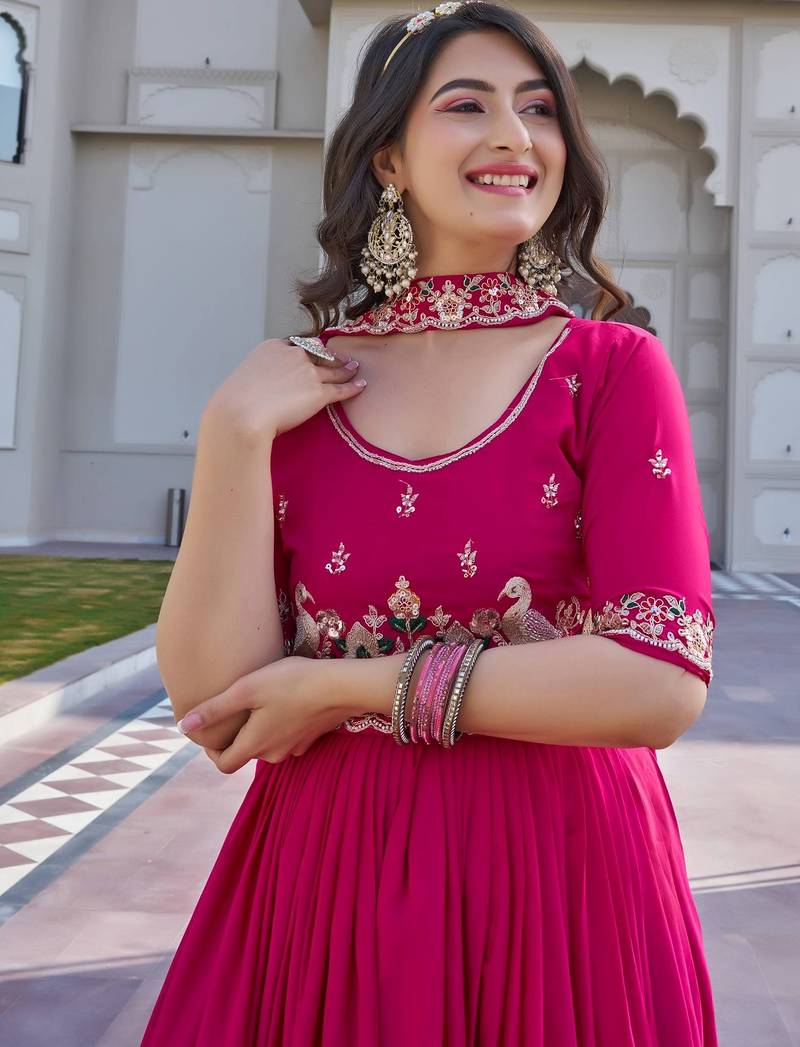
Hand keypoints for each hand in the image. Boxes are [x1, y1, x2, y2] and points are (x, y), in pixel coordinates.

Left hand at [177, 656, 349, 772]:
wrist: (341, 686)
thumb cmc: (292, 683)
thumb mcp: (247, 689)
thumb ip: (215, 709)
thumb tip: (184, 726)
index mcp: (255, 745)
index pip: (224, 764)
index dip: (211, 751)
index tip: (209, 729)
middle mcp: (274, 754)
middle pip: (246, 752)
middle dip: (236, 734)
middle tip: (233, 706)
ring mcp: (295, 747)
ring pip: (267, 743)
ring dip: (259, 727)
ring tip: (258, 699)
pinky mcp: (311, 737)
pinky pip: (286, 735)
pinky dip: (279, 723)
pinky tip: (284, 699)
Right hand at [204, 336, 366, 443]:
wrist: (241, 415)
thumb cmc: (235, 404)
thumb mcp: (245, 378)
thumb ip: (261, 376)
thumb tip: (264, 387)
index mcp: (273, 347)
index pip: (297, 344)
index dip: (309, 349)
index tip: (316, 352)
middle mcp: (293, 355)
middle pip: (319, 353)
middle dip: (331, 356)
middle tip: (342, 358)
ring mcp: (308, 373)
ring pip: (334, 370)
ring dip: (346, 368)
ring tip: (355, 368)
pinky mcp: (318, 393)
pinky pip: (341, 389)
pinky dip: (353, 387)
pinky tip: (361, 385)